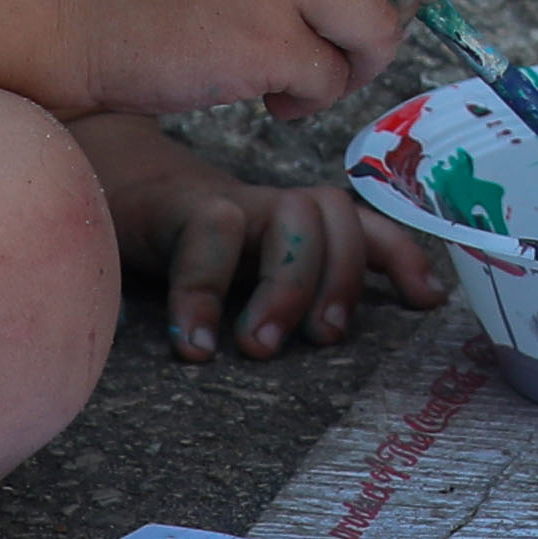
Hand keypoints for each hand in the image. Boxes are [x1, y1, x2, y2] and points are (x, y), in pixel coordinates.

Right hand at [73, 114, 444, 359]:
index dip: (404, 258)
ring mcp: (234, 201)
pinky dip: (203, 294)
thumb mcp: (248, 274)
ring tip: (256, 348)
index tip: (428, 302)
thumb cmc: (188, 252)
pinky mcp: (181, 205)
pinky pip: (209, 236)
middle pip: (337, 220)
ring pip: (289, 220)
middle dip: (340, 281)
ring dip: (285, 286)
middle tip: (320, 341)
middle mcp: (277, 207)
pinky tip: (195, 346)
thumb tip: (330, 340)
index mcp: (300, 226)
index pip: (368, 228)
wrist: (109, 190)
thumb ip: (290, 294)